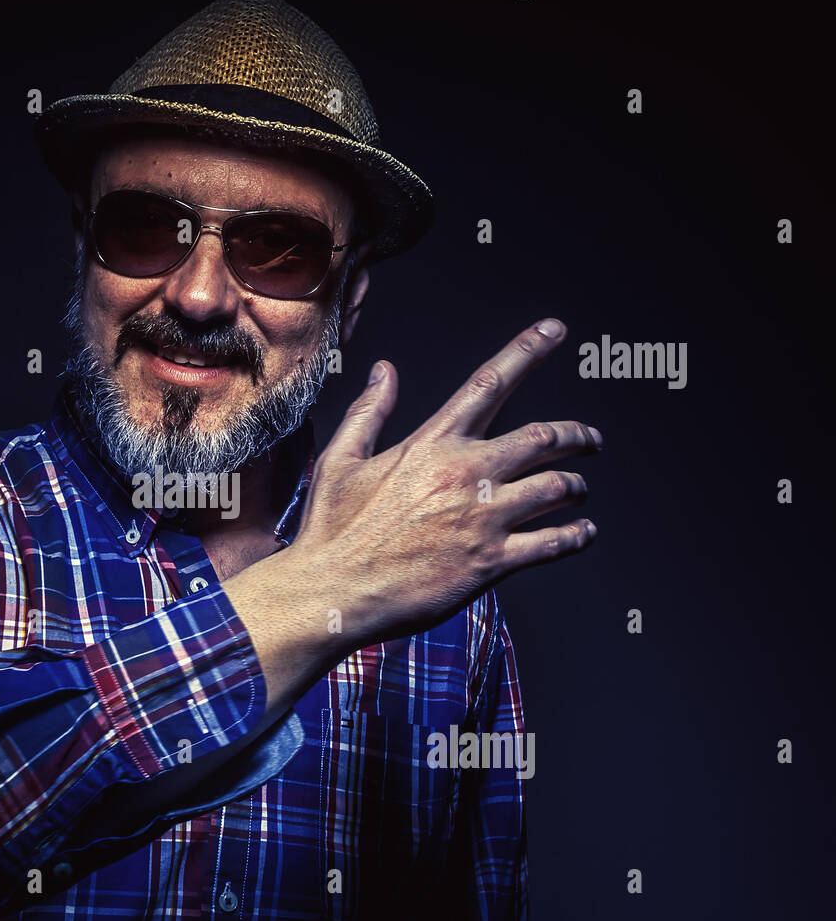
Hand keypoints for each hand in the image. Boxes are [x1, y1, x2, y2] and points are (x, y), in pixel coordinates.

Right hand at [291, 318, 600, 646]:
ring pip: (557, 487)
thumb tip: (383, 371)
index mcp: (431, 443)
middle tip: (589, 440)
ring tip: (579, 490)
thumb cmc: (331, 530)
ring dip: (576, 486)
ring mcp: (483, 518)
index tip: (555, 329)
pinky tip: (582, 532)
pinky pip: (554, 542)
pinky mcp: (492, 561)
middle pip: (544, 437)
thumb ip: (369, 412)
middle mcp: (465, 473)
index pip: (490, 383)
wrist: (332, 591)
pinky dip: (576, 535)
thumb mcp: (340, 460)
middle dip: (577, 434)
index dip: (528, 350)